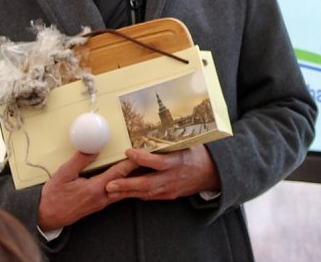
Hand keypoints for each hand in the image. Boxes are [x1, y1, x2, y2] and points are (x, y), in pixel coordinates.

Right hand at [38, 151, 138, 230]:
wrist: (46, 216)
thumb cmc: (53, 195)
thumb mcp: (64, 173)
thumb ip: (80, 160)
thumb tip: (94, 148)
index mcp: (94, 189)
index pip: (118, 173)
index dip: (131, 162)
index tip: (141, 154)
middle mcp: (101, 198)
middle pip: (125, 182)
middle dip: (137, 170)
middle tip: (149, 160)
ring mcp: (101, 203)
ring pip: (122, 190)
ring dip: (132, 179)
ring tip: (142, 168)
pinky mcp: (98, 205)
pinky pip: (116, 195)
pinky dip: (124, 186)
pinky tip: (127, 181)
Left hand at [105, 145, 219, 200]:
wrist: (211, 173)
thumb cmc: (197, 154)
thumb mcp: (187, 143)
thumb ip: (170, 139)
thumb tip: (155, 123)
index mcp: (177, 162)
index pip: (157, 162)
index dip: (142, 158)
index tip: (128, 152)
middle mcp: (173, 177)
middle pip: (147, 183)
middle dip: (127, 186)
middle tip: (110, 185)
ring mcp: (170, 188)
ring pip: (146, 193)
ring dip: (127, 193)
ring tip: (110, 191)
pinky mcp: (169, 195)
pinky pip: (151, 197)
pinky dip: (137, 194)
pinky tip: (124, 193)